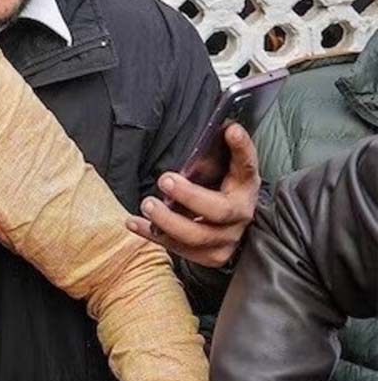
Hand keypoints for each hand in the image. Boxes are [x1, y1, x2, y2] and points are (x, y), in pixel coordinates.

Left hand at [126, 124, 259, 267]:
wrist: (226, 227)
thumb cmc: (215, 188)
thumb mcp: (219, 170)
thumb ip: (213, 152)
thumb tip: (212, 124)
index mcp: (244, 186)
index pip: (247, 166)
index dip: (242, 148)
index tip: (230, 129)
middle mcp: (240, 215)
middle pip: (219, 210)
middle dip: (190, 196)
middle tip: (165, 179)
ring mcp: (225, 239)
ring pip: (198, 237)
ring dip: (168, 221)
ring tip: (148, 204)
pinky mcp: (208, 256)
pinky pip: (177, 248)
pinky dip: (151, 234)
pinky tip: (133, 222)